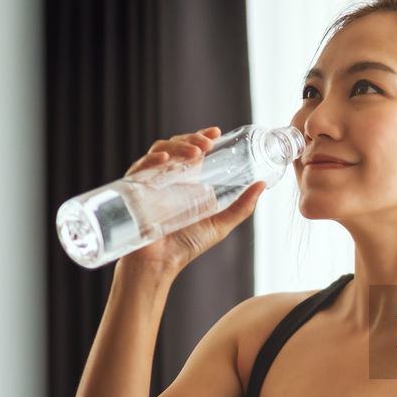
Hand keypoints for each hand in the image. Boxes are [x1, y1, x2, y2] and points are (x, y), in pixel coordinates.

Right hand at [117, 126, 266, 275]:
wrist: (159, 264)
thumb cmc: (186, 245)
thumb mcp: (219, 224)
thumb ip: (241, 207)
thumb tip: (262, 185)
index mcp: (186, 181)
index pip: (192, 150)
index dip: (201, 137)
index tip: (215, 131)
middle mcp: (167, 178)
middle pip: (176, 146)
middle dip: (191, 140)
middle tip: (208, 143)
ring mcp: (149, 182)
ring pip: (159, 152)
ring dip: (176, 147)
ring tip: (195, 153)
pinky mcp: (133, 190)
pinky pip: (139, 168)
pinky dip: (151, 161)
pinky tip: (165, 161)